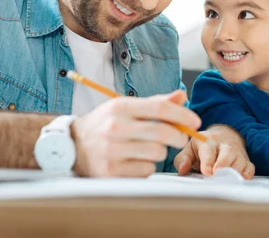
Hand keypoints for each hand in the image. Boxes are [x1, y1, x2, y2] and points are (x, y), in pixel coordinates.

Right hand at [71, 90, 199, 177]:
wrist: (72, 146)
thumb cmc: (105, 124)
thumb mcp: (125, 107)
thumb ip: (155, 103)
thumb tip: (181, 96)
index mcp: (120, 107)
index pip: (160, 108)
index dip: (183, 115)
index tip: (196, 121)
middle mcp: (115, 127)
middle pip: (163, 133)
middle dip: (179, 136)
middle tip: (180, 138)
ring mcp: (112, 151)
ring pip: (157, 153)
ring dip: (160, 152)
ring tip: (149, 148)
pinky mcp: (111, 172)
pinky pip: (146, 170)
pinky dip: (147, 166)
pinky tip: (135, 160)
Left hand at [173, 125, 254, 179]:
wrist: (224, 135)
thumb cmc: (203, 146)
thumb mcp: (189, 149)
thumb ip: (183, 159)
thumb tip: (182, 170)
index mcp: (208, 141)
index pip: (208, 151)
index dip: (208, 162)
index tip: (206, 172)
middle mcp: (224, 145)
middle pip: (227, 153)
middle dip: (223, 165)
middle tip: (218, 175)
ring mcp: (237, 153)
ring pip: (240, 161)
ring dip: (235, 172)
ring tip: (228, 182)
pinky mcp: (246, 160)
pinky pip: (249, 167)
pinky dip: (247, 174)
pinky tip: (241, 180)